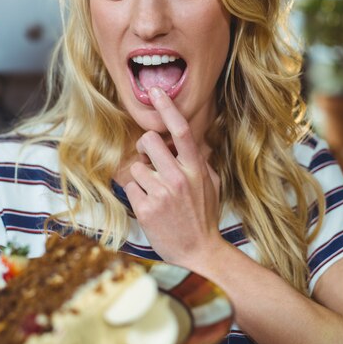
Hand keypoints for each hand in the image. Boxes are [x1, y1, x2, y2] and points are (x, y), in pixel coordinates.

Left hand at [124, 87, 222, 268]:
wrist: (200, 252)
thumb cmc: (204, 215)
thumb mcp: (212, 184)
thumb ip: (200, 161)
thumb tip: (190, 142)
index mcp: (196, 168)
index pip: (181, 130)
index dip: (167, 107)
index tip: (155, 91)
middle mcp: (179, 178)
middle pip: (148, 141)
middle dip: (144, 147)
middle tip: (149, 159)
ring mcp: (162, 194)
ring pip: (136, 166)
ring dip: (142, 177)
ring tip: (156, 193)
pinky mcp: (146, 209)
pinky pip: (130, 187)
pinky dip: (137, 194)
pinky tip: (150, 207)